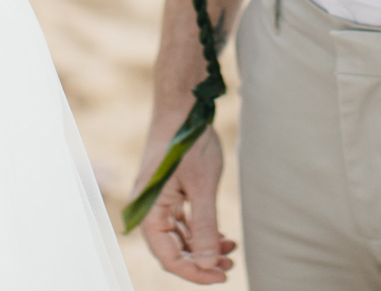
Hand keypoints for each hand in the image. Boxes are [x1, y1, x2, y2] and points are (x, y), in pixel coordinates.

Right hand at [135, 121, 235, 283]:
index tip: (221, 276)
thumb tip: (209, 264)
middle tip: (229, 265)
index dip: (195, 272)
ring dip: (203, 247)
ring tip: (231, 250)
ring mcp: (158, 201)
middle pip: (173, 250)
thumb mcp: (202, 187)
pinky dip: (200, 231)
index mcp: (149, 212)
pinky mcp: (168, 193)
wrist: (183, 106)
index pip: (169, 257)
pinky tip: (221, 235)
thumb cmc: (189, 143)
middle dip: (201, 261)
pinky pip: (182, 222)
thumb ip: (205, 227)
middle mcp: (149, 210)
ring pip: (179, 237)